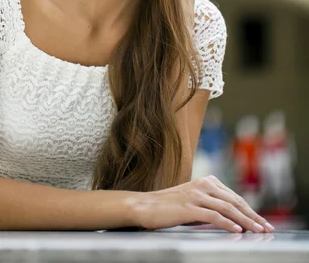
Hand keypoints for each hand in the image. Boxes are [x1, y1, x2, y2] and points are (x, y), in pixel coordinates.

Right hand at [129, 175, 274, 233]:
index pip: (234, 197)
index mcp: (206, 181)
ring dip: (245, 220)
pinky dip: (227, 223)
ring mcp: (196, 195)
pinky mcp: (189, 207)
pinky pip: (213, 215)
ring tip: (257, 230)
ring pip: (227, 208)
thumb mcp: (194, 202)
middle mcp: (203, 185)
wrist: (145, 206)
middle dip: (253, 215)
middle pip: (234, 201)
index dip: (250, 209)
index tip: (262, 221)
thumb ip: (211, 205)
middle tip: (266, 227)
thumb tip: (232, 218)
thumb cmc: (169, 207)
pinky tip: (237, 230)